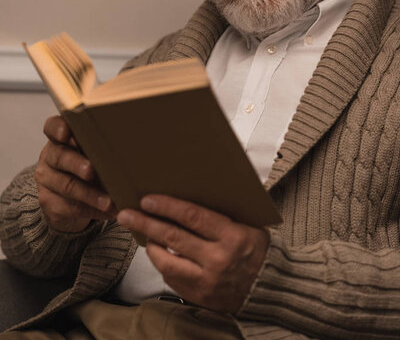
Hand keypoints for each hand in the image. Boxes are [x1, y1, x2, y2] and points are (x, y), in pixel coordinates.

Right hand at [35, 115, 116, 232]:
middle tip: (91, 170)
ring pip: (67, 186)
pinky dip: (92, 210)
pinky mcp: (49, 202)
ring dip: (90, 194)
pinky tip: (108, 212)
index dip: (58, 128)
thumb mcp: (95, 153)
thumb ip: (106, 147)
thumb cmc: (91, 166)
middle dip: (77, 164)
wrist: (70, 198)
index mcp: (60, 138)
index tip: (66, 133)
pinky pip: (70, 207)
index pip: (52, 127)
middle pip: (60, 157)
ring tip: (109, 202)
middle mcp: (50, 156)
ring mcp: (46, 179)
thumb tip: (137, 149)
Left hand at [117, 195, 268, 312]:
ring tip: (142, 234)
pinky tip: (159, 253)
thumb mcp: (248, 224)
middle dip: (146, 223)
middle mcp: (218, 260)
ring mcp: (207, 281)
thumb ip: (223, 211)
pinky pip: (172, 279)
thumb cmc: (257, 248)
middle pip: (173, 237)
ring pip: (167, 262)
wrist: (269, 287)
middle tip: (126, 214)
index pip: (193, 217)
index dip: (167, 206)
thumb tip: (192, 189)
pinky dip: (162, 264)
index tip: (148, 199)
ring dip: (150, 245)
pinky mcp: (200, 296)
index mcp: (232, 236)